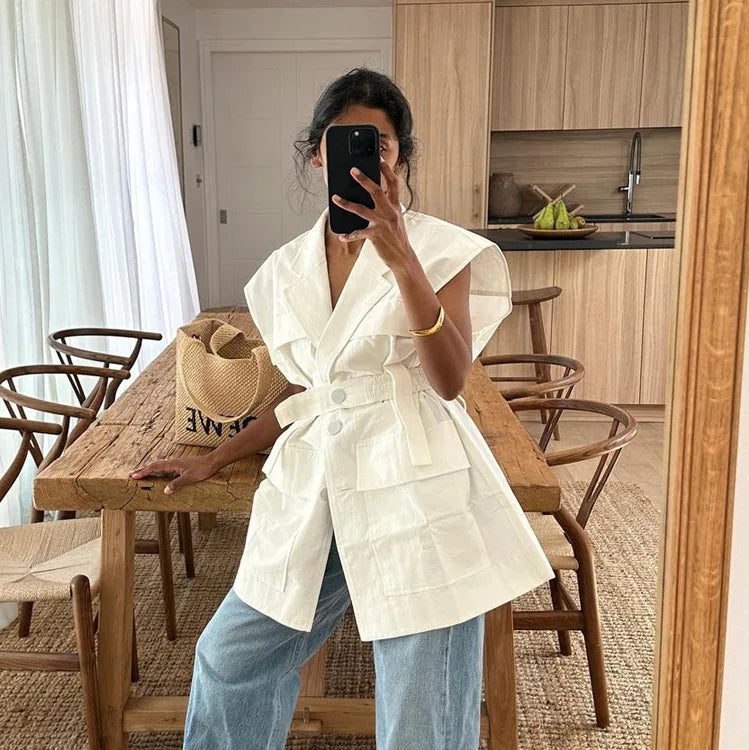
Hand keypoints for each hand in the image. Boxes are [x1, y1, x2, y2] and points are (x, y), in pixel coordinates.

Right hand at [129, 455, 216, 493]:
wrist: (212, 462)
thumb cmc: (202, 469)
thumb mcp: (189, 478)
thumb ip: (177, 484)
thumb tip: (165, 491)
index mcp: (173, 464)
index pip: (155, 468)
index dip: (144, 472)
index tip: (134, 475)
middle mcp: (173, 462)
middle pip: (154, 465)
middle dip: (143, 470)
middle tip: (132, 475)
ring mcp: (176, 462)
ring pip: (159, 465)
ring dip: (149, 468)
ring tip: (141, 473)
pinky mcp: (180, 465)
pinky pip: (165, 466)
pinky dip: (158, 469)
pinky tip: (158, 472)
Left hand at [331, 157, 414, 272]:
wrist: (403, 257)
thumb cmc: (397, 236)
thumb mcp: (395, 218)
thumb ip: (387, 206)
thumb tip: (374, 194)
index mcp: (395, 206)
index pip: (393, 183)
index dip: (387, 170)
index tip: (379, 158)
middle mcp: (389, 212)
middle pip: (376, 191)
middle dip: (363, 179)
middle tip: (352, 170)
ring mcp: (382, 223)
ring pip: (361, 210)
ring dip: (346, 203)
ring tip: (335, 198)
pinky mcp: (376, 236)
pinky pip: (359, 233)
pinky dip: (349, 235)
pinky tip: (341, 236)